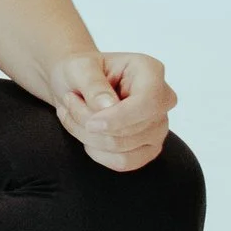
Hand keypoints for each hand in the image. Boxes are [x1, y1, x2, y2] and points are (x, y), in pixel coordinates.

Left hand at [50, 48, 176, 173]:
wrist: (75, 86)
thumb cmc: (80, 73)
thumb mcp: (78, 68)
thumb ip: (93, 84)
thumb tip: (108, 106)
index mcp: (150, 71)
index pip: (149, 102)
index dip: (120, 118)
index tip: (91, 123)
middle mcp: (162, 100)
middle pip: (132, 129)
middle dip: (91, 123)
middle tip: (69, 102)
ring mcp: (158, 127)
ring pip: (124, 149)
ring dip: (88, 137)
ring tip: (73, 114)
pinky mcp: (148, 149)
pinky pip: (124, 163)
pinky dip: (97, 152)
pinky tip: (86, 134)